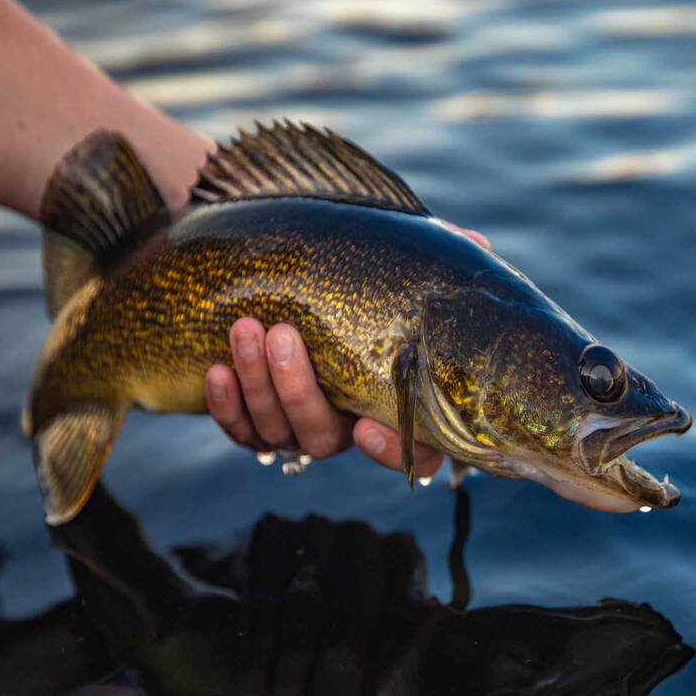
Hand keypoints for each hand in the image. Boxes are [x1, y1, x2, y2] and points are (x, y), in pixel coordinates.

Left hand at [205, 227, 490, 479]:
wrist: (283, 282)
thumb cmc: (351, 277)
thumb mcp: (393, 265)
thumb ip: (433, 261)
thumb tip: (479, 245)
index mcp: (385, 399)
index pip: (409, 450)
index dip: (390, 449)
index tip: (367, 427)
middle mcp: (342, 421)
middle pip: (323, 437)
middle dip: (298, 390)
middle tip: (283, 334)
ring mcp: (294, 423)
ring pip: (276, 431)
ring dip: (259, 384)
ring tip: (245, 328)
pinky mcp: (253, 420)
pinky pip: (240, 430)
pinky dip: (227, 406)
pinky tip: (216, 369)